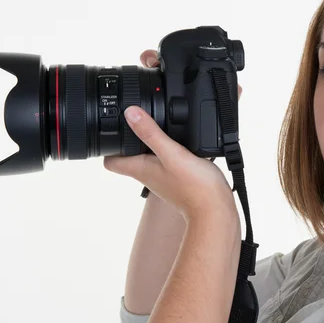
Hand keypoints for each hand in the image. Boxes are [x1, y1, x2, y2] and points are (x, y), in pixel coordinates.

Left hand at [103, 49, 242, 221]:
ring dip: (150, 143)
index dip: (107, 145)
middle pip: (129, 156)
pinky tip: (181, 142)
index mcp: (140, 169)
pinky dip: (169, 149)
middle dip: (129, 139)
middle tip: (136, 121)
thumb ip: (151, 133)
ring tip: (158, 126)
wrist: (215, 209)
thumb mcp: (172, 153)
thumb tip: (130, 113)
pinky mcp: (178, 178)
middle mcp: (149, 174)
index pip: (110, 161)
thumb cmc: (194, 187)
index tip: (112, 129)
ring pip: (148, 157)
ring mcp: (163, 177)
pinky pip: (166, 160)